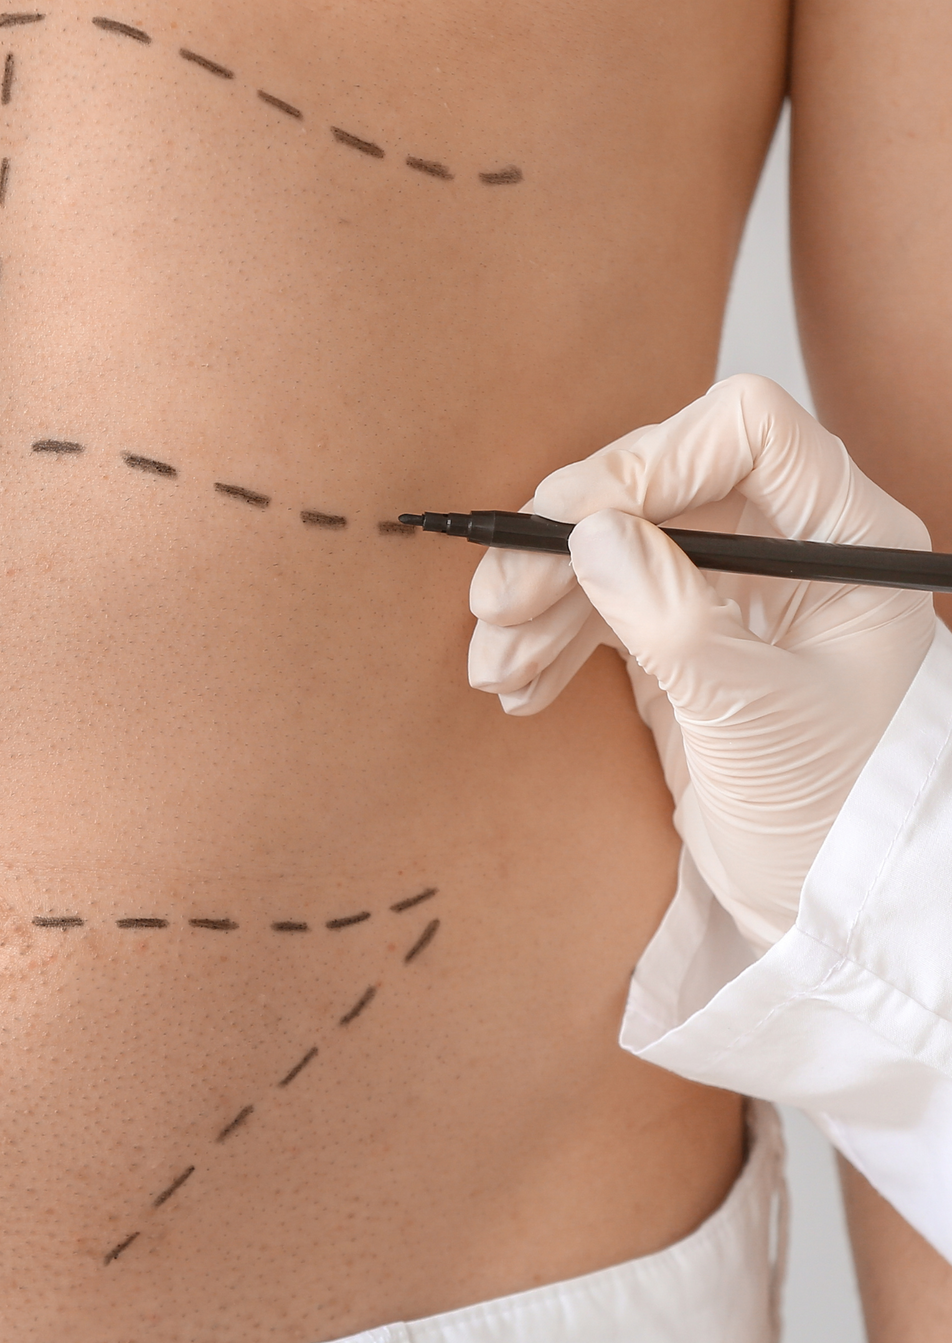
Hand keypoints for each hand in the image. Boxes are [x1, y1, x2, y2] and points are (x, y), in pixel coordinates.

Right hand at [467, 376, 936, 947]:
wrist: (830, 912)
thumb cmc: (838, 818)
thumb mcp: (759, 717)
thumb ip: (676, 618)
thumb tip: (590, 532)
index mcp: (845, 537)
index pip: (742, 431)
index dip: (649, 457)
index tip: (572, 524)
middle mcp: (788, 545)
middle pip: (654, 483)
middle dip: (565, 543)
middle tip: (499, 606)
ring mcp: (729, 589)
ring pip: (612, 544)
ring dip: (541, 598)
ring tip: (497, 669)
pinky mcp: (681, 636)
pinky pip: (598, 604)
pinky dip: (550, 638)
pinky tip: (519, 687)